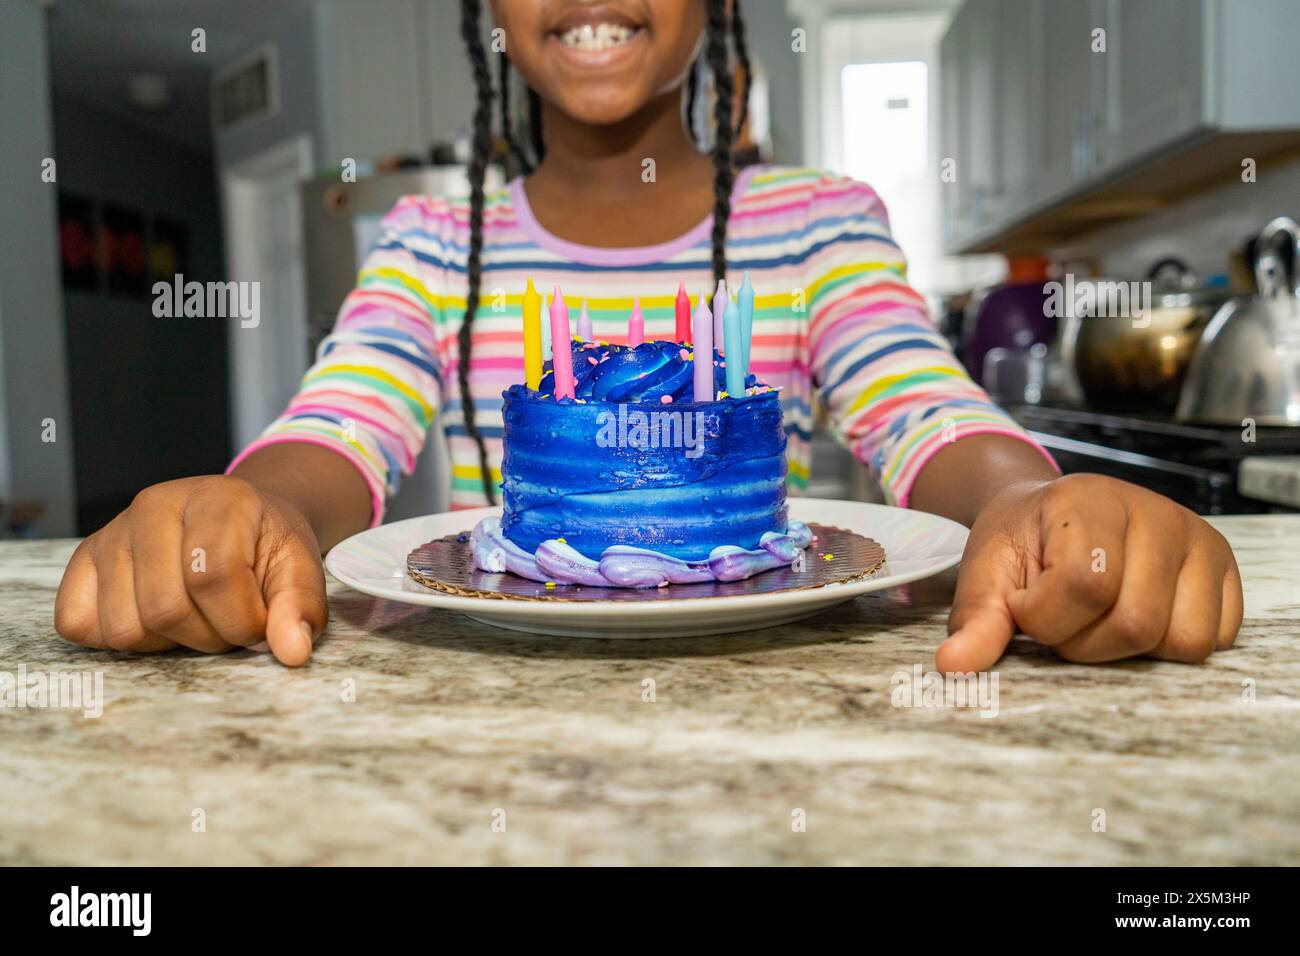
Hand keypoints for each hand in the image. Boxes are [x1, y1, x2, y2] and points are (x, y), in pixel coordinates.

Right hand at [54, 476, 326, 666]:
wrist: (239, 521)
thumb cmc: (265, 546)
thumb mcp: (300, 569)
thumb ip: (300, 607)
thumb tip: (292, 652)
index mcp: (217, 499)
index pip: (213, 577)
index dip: (241, 620)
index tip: (260, 627)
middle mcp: (156, 506)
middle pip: (165, 609)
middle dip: (209, 637)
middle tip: (230, 624)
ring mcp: (113, 531)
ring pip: (124, 627)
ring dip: (168, 642)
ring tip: (196, 617)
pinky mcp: (84, 559)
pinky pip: (79, 624)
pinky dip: (120, 638)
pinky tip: (156, 619)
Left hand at [938, 474, 1242, 671]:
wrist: (1051, 515)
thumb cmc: (1021, 542)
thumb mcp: (987, 573)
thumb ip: (977, 620)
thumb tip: (953, 667)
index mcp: (1090, 501)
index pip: (1085, 587)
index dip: (1045, 616)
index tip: (1025, 603)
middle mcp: (1156, 513)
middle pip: (1136, 623)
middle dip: (1084, 642)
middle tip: (1062, 617)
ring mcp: (1198, 539)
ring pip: (1181, 640)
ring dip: (1128, 649)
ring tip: (1098, 617)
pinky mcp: (1223, 568)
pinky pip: (1213, 639)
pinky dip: (1168, 645)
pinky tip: (1133, 614)